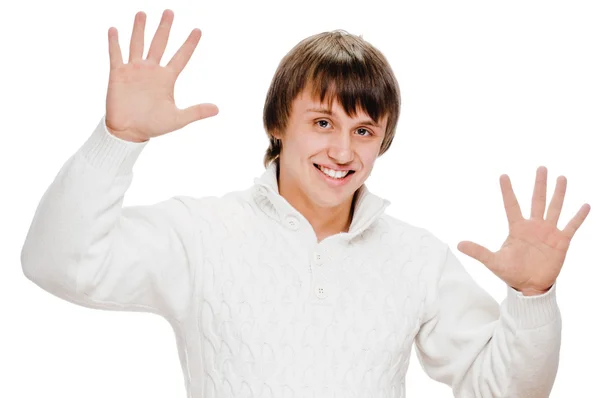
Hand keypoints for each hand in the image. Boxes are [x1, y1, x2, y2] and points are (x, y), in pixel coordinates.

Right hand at [105, 9, 217, 141]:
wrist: (129, 132)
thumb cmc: (153, 126)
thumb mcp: (178, 119)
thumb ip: (196, 111)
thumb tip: (217, 109)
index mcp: (166, 78)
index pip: (181, 57)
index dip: (189, 44)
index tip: (198, 30)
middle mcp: (151, 70)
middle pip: (159, 43)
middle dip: (165, 28)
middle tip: (170, 12)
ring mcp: (134, 70)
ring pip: (138, 44)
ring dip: (140, 29)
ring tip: (142, 13)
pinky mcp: (118, 74)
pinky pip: (116, 55)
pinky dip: (115, 43)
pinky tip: (114, 29)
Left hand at [457, 166, 590, 295]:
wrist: (529, 286)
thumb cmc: (511, 273)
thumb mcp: (493, 261)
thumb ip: (478, 252)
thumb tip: (459, 244)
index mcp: (517, 228)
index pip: (511, 205)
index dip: (507, 191)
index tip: (503, 175)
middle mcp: (534, 226)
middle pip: (537, 200)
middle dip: (539, 184)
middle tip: (541, 167)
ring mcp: (548, 232)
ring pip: (554, 208)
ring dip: (558, 194)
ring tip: (561, 178)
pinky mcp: (561, 242)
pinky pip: (571, 226)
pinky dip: (578, 216)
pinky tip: (585, 205)